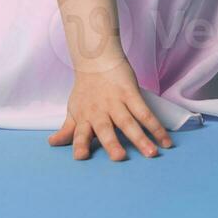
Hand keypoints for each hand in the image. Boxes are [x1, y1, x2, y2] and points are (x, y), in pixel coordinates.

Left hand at [48, 59, 174, 160]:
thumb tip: (52, 143)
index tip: (81, 157)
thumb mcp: (74, 109)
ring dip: (141, 137)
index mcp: (84, 117)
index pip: (80, 133)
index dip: (79, 144)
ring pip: (129, 122)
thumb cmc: (86, 90)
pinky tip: (166, 141)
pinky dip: (156, 127)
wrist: (97, 59)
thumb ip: (67, 130)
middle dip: (112, 143)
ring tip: (151, 153)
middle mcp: (99, 111)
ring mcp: (116, 102)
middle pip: (105, 129)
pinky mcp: (131, 93)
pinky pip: (145, 112)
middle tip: (119, 157)